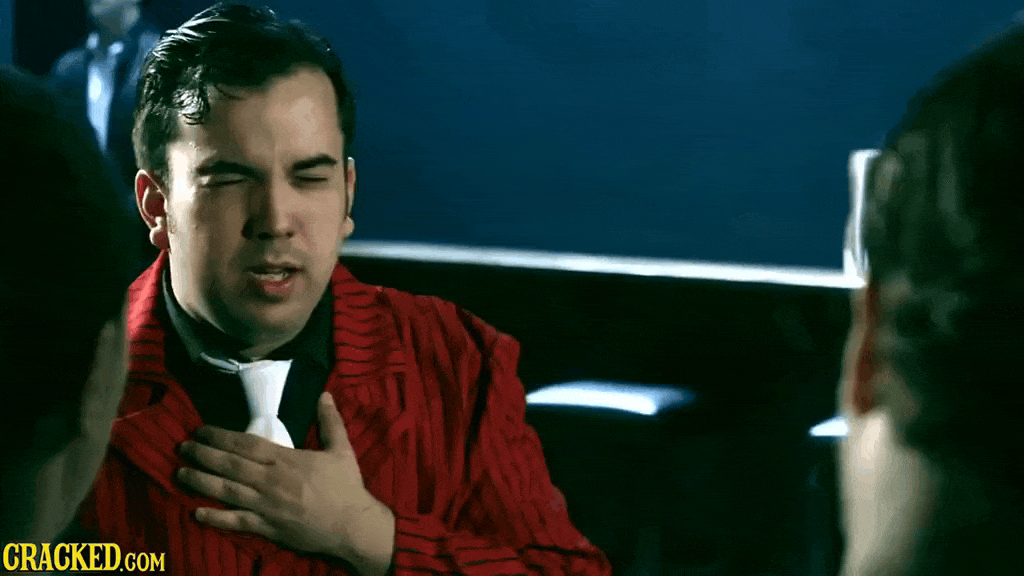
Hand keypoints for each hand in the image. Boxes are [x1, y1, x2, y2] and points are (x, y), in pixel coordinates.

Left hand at [176, 392, 394, 575]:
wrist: (352, 526)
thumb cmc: (346, 487)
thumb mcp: (341, 450)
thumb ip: (330, 422)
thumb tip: (325, 395)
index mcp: (285, 459)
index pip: (245, 444)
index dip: (220, 436)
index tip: (201, 431)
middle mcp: (269, 480)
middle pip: (229, 464)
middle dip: (202, 455)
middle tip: (183, 448)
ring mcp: (265, 505)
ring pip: (225, 490)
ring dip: (200, 481)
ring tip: (180, 473)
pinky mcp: (266, 527)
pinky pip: (235, 522)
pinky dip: (215, 517)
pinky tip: (196, 512)